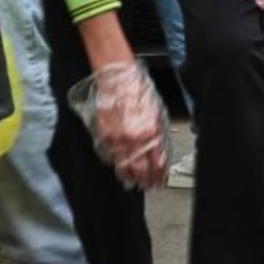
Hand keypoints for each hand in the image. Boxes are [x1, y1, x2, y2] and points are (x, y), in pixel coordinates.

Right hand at [67, 61, 170, 189]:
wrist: (115, 77)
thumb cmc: (137, 89)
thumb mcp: (157, 112)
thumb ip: (158, 134)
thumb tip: (160, 151)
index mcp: (149, 131)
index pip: (157, 161)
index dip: (160, 174)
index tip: (162, 180)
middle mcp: (132, 137)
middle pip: (141, 168)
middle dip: (147, 179)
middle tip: (151, 186)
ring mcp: (115, 138)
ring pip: (123, 166)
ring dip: (131, 177)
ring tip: (137, 184)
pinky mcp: (102, 135)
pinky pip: (110, 157)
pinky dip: (117, 165)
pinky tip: (121, 170)